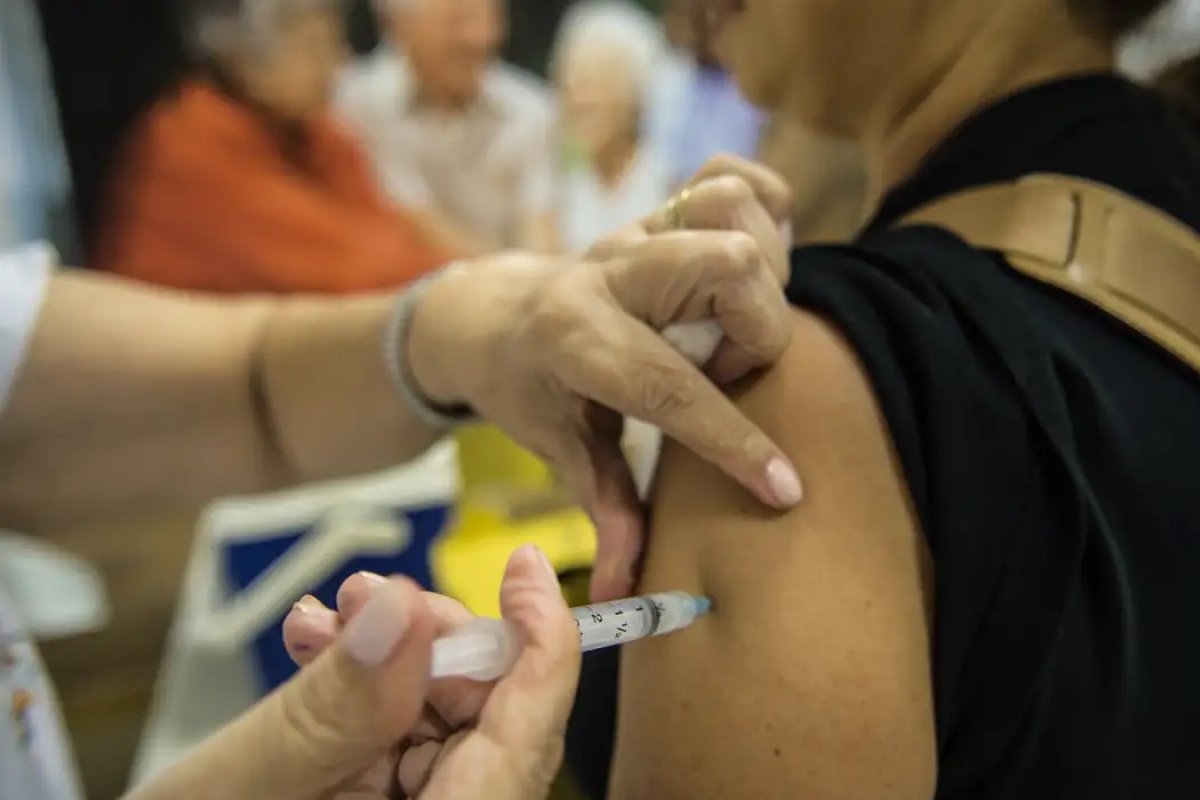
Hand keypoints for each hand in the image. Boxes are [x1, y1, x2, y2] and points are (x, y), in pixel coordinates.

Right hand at [281, 546, 577, 798]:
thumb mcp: (249, 785)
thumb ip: (333, 705)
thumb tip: (402, 611)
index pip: (526, 742)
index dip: (540, 646)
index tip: (525, 570)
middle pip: (487, 718)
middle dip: (432, 639)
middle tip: (371, 596)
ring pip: (441, 718)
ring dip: (387, 653)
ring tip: (326, 621)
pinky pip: (398, 737)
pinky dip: (363, 687)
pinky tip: (320, 649)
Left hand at [407, 156, 798, 600]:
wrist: (495, 315)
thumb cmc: (528, 388)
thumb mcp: (556, 447)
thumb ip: (604, 508)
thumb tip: (630, 592)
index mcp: (574, 340)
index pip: (665, 386)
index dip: (731, 440)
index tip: (784, 487)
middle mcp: (609, 273)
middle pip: (724, 266)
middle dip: (757, 331)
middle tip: (730, 373)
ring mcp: (636, 232)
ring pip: (731, 213)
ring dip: (760, 275)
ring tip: (733, 327)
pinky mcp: (659, 211)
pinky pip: (727, 178)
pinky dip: (762, 210)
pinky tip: (751, 265)